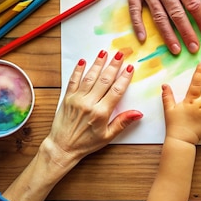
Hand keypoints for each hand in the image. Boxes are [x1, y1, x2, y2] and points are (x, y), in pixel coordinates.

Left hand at [42, 50, 142, 168]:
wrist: (62, 147)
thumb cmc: (86, 144)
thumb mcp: (108, 136)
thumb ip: (122, 122)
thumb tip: (138, 113)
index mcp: (101, 113)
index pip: (116, 91)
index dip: (124, 78)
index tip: (130, 68)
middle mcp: (89, 103)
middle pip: (104, 80)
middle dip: (113, 65)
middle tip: (120, 54)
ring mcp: (76, 99)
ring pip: (89, 78)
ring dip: (98, 64)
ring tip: (104, 52)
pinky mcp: (66, 98)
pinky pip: (73, 81)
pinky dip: (77, 71)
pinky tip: (83, 61)